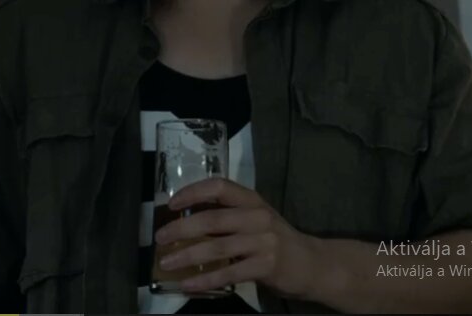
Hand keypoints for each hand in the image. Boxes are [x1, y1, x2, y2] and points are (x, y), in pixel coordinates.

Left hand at [155, 177, 321, 299]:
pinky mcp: (266, 265)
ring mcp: (263, 241)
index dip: (193, 192)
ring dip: (188, 256)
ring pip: (217, 248)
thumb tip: (185, 221)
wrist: (312, 263)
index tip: (171, 204)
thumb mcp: (255, 217)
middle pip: (213, 219)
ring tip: (167, 263)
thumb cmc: (275, 238)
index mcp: (251, 199)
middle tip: (160, 238)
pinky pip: (229, 273)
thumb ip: (228, 215)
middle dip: (182, 228)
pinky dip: (205, 279)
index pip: (219, 186)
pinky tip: (188, 284)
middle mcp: (257, 216)